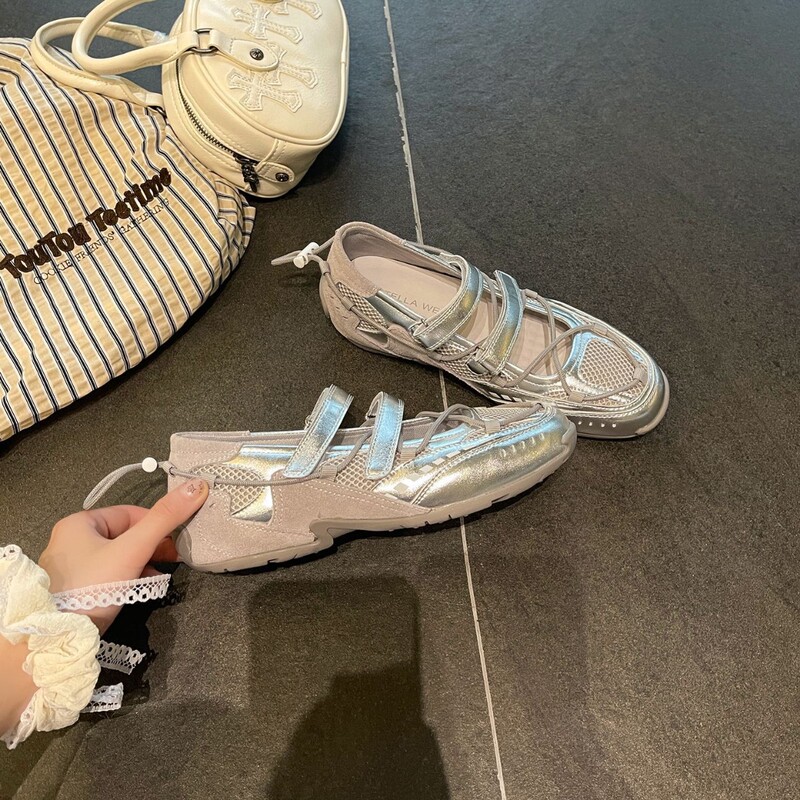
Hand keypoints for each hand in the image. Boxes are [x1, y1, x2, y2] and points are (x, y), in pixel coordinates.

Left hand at [38, 480, 208, 634]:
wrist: (63, 639)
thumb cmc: (94, 586)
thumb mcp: (134, 549)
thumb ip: (164, 518)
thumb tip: (196, 486)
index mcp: (78, 523)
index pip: (129, 514)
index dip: (156, 525)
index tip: (176, 541)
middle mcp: (69, 541)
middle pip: (124, 535)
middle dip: (151, 547)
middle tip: (174, 558)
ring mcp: (69, 566)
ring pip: (117, 555)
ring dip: (142, 563)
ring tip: (159, 575)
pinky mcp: (74, 588)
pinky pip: (107, 573)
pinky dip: (127, 577)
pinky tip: (140, 587)